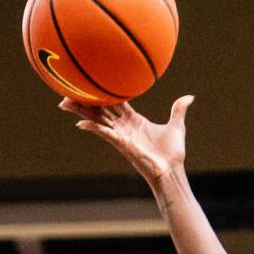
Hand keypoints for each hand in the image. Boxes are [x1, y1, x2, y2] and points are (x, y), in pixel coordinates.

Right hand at [61, 95, 191, 182]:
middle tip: (69, 90)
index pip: (116, 103)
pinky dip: (93, 127)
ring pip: (97, 119)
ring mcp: (121, 135)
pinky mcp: (121, 143)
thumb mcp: (176, 126)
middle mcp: (124, 127)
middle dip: (85, 101)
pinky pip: (104, 133)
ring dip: (81, 110)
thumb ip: (178, 110)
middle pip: (100, 109)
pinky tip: (79, 122)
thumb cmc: (172, 153)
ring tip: (64, 102)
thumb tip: (189, 97)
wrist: (171, 171)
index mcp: (134, 121)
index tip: (95, 82)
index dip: (106, 93)